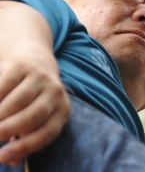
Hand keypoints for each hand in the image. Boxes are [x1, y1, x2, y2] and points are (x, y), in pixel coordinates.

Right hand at [0, 1, 70, 165]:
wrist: (33, 61)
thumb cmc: (32, 99)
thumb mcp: (36, 118)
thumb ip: (26, 138)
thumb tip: (12, 161)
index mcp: (62, 110)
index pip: (47, 132)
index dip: (24, 146)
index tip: (3, 157)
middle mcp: (56, 93)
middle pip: (33, 116)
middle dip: (8, 130)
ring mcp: (40, 78)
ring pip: (17, 101)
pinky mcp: (23, 67)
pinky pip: (4, 86)